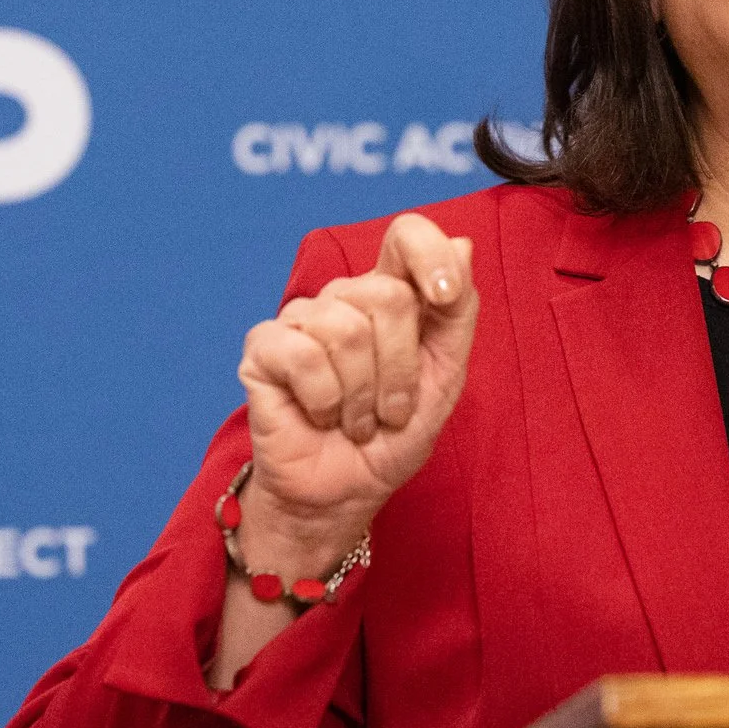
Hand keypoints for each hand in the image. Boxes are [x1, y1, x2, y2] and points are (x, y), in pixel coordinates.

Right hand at [234, 213, 477, 567]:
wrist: (345, 492)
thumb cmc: (392, 436)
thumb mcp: (445, 376)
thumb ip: (458, 312)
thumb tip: (464, 244)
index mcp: (390, 295)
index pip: (406, 235)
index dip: (430, 254)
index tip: (444, 297)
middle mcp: (344, 298)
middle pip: (387, 295)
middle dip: (400, 370)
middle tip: (390, 409)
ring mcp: (301, 319)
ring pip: (347, 330)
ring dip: (363, 396)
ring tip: (356, 420)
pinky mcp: (264, 348)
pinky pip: (305, 357)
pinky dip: (325, 400)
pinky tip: (321, 416)